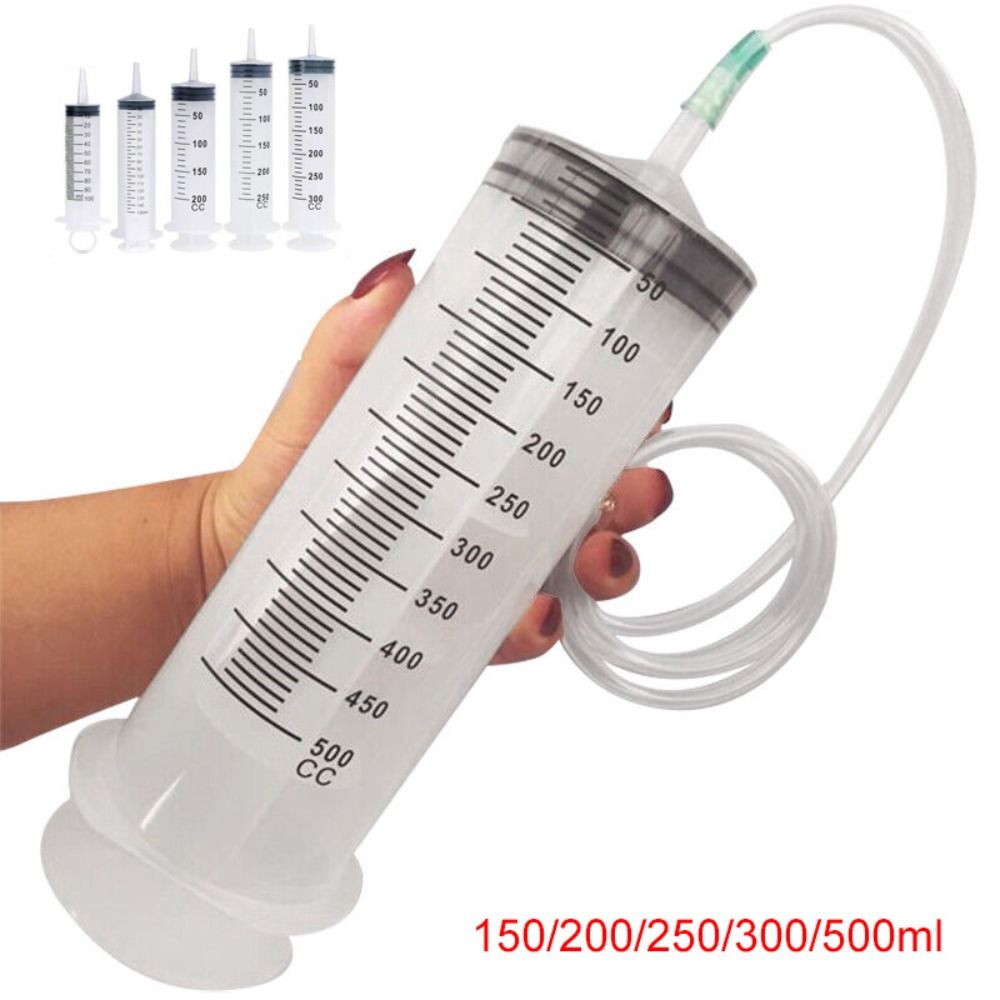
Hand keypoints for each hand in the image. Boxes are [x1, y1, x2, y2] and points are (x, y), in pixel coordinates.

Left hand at [203, 250, 673, 665]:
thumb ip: (352, 341)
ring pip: (583, 566)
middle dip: (640, 494)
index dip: (630, 411)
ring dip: (611, 563)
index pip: (578, 419)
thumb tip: (392, 276)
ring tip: (594, 556)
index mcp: (488, 436)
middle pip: (604, 496)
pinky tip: (533, 614)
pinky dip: (540, 628)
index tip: (650, 404)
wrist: (241, 555)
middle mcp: (504, 500)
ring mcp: (492, 563)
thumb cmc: (293, 470)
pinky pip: (524, 630)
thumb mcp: (323, 396)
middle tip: (636, 489)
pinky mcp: (467, 622)